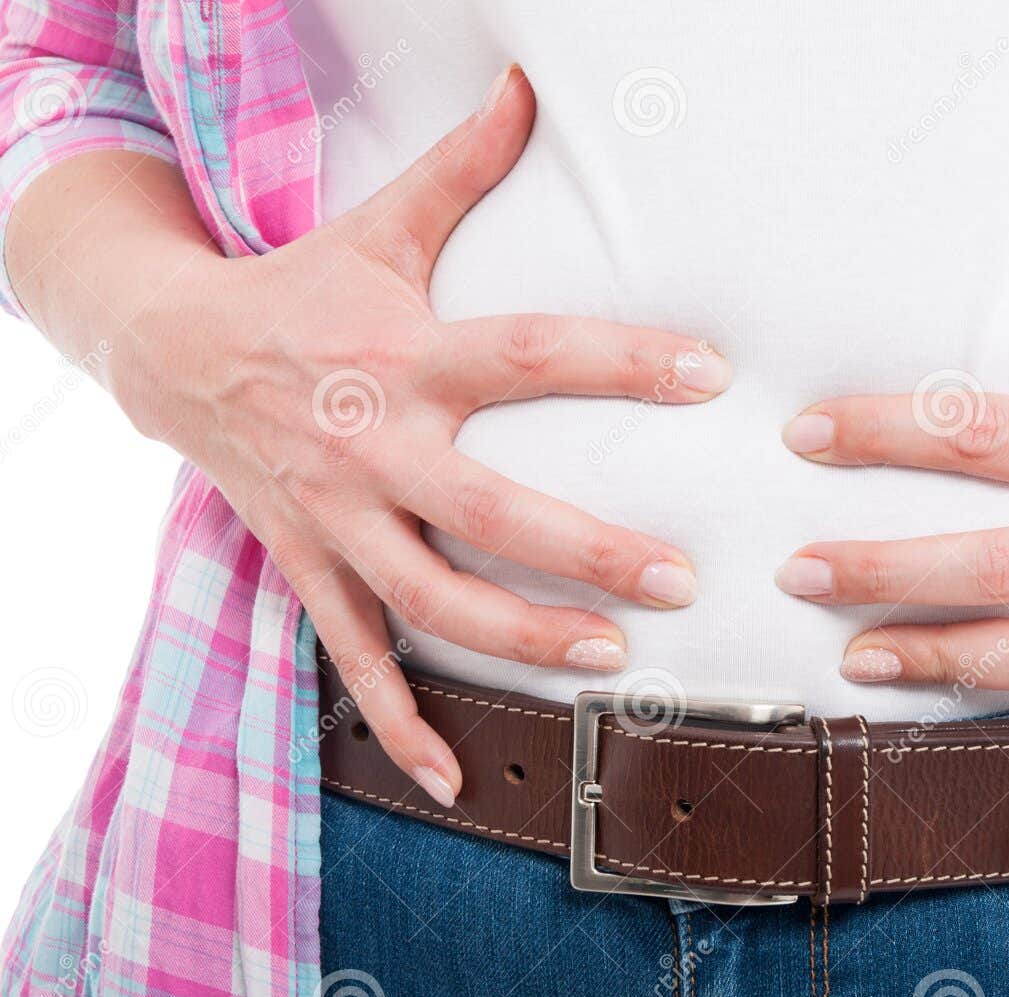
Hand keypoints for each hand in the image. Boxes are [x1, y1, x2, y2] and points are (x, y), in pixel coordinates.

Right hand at [117, 66, 727, 805]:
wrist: (174, 349)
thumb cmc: (304, 288)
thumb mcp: (380, 226)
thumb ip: (464, 168)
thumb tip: (530, 82)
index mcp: (403, 354)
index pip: (529, 353)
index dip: (621, 361)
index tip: (710, 375)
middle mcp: (372, 444)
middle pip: (485, 510)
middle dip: (584, 550)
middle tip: (678, 578)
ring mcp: (337, 517)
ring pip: (428, 598)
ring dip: (516, 637)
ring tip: (608, 661)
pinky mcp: (309, 565)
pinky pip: (356, 656)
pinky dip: (400, 721)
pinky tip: (454, 779)